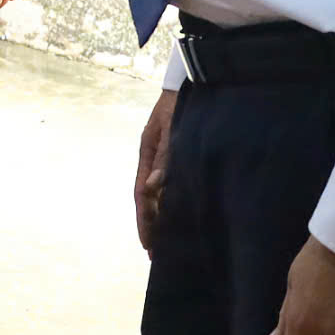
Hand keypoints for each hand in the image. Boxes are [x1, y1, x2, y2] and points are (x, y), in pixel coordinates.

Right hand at [135, 88, 176, 251]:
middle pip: (150, 198)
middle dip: (152, 224)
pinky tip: (182, 214)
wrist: (192, 81)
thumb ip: (166, 156)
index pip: (142, 193)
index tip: (147, 244)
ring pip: (163, 193)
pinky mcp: (182, 155)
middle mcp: (155, 158)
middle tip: (157, 253)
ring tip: (169, 241)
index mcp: (147, 152)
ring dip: (164, 216)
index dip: (144, 219)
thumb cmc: (180, 103)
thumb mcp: (172, 127)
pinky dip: (176, 201)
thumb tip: (154, 186)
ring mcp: (167, 157)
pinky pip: (176, 183)